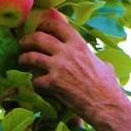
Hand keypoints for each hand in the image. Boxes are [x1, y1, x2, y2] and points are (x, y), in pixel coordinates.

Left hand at [18, 15, 130, 130]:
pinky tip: (38, 86)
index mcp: (79, 45)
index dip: (44, 25)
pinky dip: (35, 83)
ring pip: (31, 56)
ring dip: (23, 59)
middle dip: (27, 40)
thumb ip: (94, 60)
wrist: (106, 105)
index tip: (39, 28)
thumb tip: (98, 62)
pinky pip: (35, 80)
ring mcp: (58, 67)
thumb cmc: (108, 87)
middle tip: (23, 44)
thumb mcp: (104, 66)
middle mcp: (67, 52)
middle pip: (38, 38)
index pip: (57, 25)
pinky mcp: (53, 84)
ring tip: (22, 61)